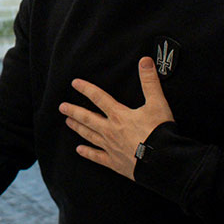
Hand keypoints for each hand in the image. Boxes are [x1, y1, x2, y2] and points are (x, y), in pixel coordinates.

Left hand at [58, 57, 173, 179]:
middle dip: (74, 111)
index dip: (86, 89)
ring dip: (78, 128)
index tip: (75, 83)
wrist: (161, 161)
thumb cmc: (159, 132)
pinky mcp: (115, 162)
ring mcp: (111, 147)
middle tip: (62, 107)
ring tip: (68, 122)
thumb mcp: (157, 103)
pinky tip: (79, 150)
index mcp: (119, 115)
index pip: (99, 98)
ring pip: (89, 135)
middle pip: (88, 118)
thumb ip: (150, 82)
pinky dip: (88, 153)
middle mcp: (111, 130)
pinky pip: (97, 157)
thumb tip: (145, 61)